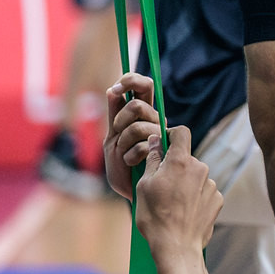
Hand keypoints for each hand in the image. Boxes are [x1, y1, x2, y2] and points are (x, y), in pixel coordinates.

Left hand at [102, 73, 161, 201]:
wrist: (132, 192)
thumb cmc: (122, 168)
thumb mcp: (111, 139)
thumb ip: (114, 116)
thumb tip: (113, 91)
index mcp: (142, 114)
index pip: (143, 86)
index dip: (131, 81)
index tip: (117, 88)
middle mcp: (154, 120)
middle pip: (139, 105)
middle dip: (122, 118)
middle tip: (116, 131)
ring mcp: (160, 135)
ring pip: (138, 125)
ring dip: (124, 141)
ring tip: (124, 154)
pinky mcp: (163, 149)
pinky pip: (144, 144)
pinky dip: (130, 155)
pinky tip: (131, 163)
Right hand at [135, 126, 222, 254]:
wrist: (177, 247)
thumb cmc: (155, 217)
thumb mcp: (144, 185)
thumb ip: (152, 160)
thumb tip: (156, 142)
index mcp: (180, 162)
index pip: (181, 133)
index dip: (171, 135)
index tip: (163, 143)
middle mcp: (200, 169)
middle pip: (187, 159)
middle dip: (175, 167)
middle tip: (161, 185)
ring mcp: (211, 185)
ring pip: (196, 176)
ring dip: (185, 183)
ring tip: (172, 204)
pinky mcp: (218, 200)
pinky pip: (204, 191)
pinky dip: (195, 197)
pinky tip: (185, 212)